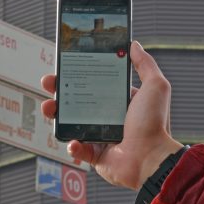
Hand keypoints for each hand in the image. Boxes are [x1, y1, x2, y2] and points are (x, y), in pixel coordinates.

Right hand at [41, 41, 183, 189]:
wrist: (152, 159)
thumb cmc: (154, 123)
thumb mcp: (155, 86)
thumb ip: (145, 64)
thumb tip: (133, 44)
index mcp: (121, 102)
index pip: (95, 84)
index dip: (79, 74)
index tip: (65, 65)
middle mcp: (110, 118)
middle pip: (78, 101)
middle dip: (60, 91)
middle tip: (49, 82)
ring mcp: (101, 137)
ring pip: (71, 123)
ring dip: (56, 115)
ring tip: (48, 107)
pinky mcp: (96, 156)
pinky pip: (78, 149)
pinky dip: (72, 145)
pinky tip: (73, 140)